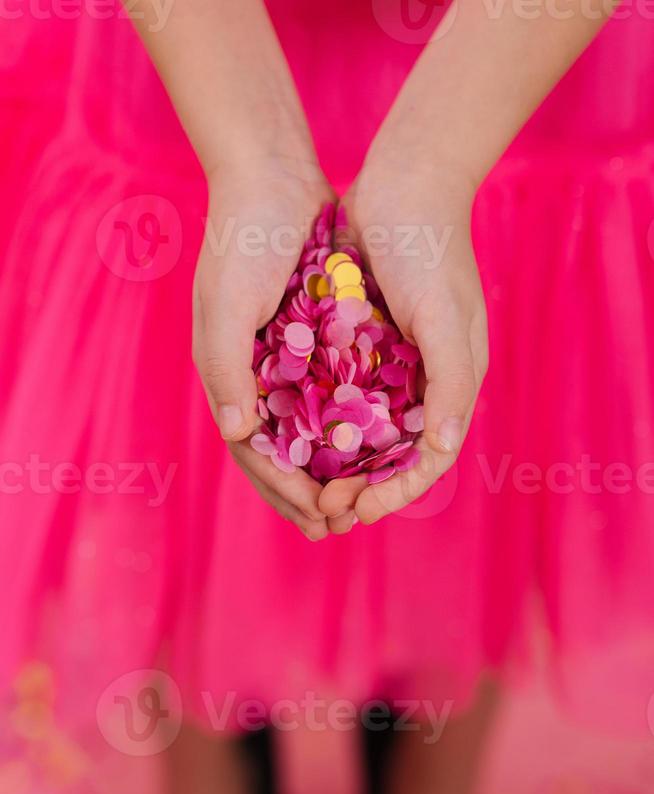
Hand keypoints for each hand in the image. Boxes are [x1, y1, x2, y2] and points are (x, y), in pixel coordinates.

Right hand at [193, 156, 334, 539]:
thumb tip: (238, 433)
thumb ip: (225, 369)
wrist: (270, 176)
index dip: (283, 489)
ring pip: (303, 431)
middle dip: (305, 493)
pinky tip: (366, 447)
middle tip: (337, 528)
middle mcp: (252, 375)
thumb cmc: (243, 241)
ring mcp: (280, 358)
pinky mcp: (308, 339)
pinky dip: (340, 428)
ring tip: (353, 502)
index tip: (318, 519)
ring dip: (325, 470)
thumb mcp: (226, 304)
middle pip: (278, 452)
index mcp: (227, 375)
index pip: (254, 450)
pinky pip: (324, 396)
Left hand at [319, 160, 487, 525]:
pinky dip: (320, 418)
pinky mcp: (360, 340)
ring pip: (361, 430)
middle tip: (320, 508)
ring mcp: (390, 361)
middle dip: (358, 486)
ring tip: (302, 484)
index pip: (426, 460)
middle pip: (389, 454)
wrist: (405, 181)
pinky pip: (340, 392)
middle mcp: (422, 380)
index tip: (359, 512)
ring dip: (334, 461)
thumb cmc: (432, 250)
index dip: (395, 492)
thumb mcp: (447, 318)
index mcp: (452, 384)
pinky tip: (289, 434)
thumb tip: (440, 451)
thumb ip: (451, 384)